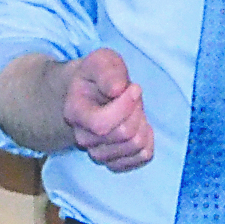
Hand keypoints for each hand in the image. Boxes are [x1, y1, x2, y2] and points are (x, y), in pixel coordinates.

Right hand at [58, 49, 152, 171]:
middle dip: (137, 111)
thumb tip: (117, 89)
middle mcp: (83, 138)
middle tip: (133, 96)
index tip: (135, 88)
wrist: (91, 94)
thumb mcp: (101, 61)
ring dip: (142, 123)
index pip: (102, 124)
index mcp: (74, 113)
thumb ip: (107, 71)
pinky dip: (149, 139)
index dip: (125, 106)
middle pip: (124, 134)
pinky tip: (140, 125)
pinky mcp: (116, 162)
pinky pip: (143, 156)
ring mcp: (98, 153)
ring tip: (134, 110)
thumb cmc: (97, 76)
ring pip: (135, 146)